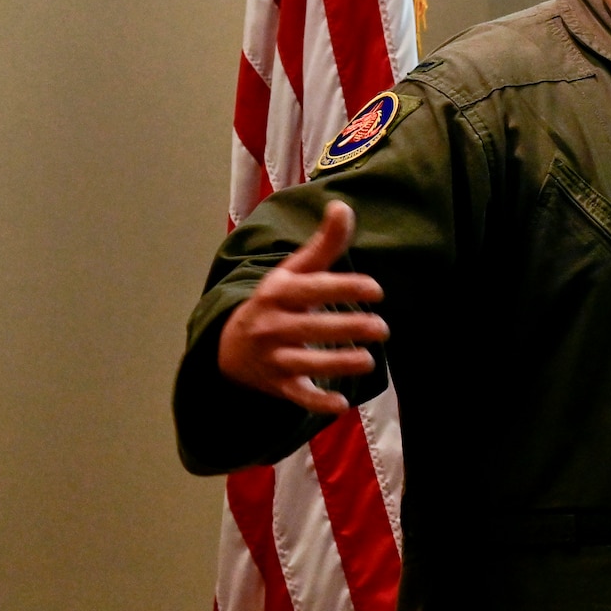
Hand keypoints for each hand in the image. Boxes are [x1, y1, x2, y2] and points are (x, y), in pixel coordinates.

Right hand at [216, 201, 387, 414]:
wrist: (228, 344)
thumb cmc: (277, 301)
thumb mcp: (294, 271)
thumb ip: (324, 244)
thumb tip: (343, 205)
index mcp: (279, 293)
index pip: (314, 288)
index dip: (345, 287)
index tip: (376, 289)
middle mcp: (272, 325)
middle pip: (312, 327)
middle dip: (349, 328)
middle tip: (383, 328)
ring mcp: (272, 356)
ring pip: (305, 362)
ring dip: (338, 363)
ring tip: (369, 360)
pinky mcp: (275, 383)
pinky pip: (295, 395)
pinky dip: (314, 401)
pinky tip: (340, 405)